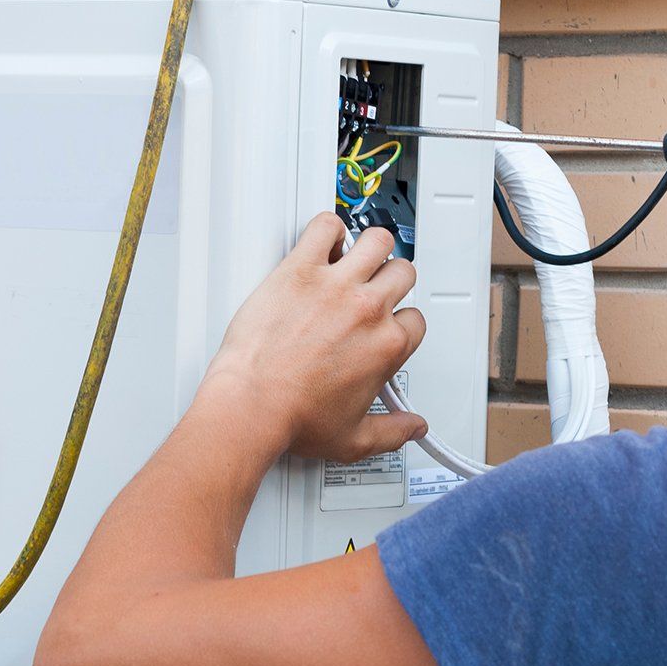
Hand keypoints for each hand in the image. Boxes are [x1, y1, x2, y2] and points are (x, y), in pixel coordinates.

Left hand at [198, 214, 426, 462]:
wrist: (252, 405)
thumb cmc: (293, 418)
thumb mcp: (354, 439)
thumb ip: (393, 432)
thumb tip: (413, 427)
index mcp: (386, 346)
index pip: (415, 319)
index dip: (400, 321)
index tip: (385, 326)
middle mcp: (367, 310)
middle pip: (402, 273)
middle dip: (391, 280)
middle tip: (374, 288)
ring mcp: (335, 286)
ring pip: (376, 241)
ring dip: (371, 247)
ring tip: (355, 257)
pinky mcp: (300, 270)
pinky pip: (325, 226)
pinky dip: (327, 228)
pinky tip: (323, 243)